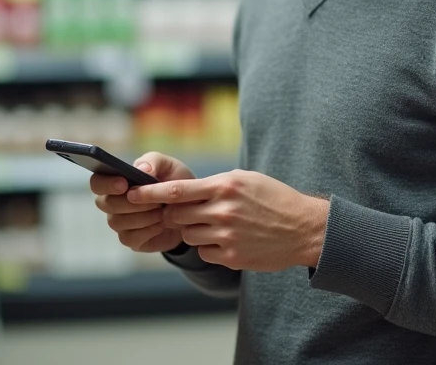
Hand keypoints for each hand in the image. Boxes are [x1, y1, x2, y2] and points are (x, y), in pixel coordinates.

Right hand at [90, 152, 195, 253]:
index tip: (124, 184)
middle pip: (105, 204)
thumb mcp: (169, 166)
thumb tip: (140, 169)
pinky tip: (161, 223)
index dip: (105, 183)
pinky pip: (129, 238)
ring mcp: (120, 223)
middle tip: (155, 199)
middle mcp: (113, 203)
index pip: (97, 182)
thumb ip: (153, 161)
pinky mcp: (131, 240)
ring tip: (161, 210)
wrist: (191, 209)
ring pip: (117, 222)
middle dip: (130, 202)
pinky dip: (147, 230)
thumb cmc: (174, 182)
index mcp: (116, 181)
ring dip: (142, 216)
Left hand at [128, 169, 329, 271]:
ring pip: (188, 234)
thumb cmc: (274, 198)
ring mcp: (226, 236)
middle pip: (177, 214)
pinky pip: (204, 252)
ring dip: (194, 229)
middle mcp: (223, 210)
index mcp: (225, 186)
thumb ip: (215, 184)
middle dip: (174, 213)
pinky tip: (228, 239)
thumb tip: (182, 191)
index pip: (176, 190)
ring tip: (215, 224)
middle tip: (184, 211)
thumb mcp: (246, 179)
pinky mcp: (231, 256)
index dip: (149, 193)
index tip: (131, 193)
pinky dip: (209, 246)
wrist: (304, 229)